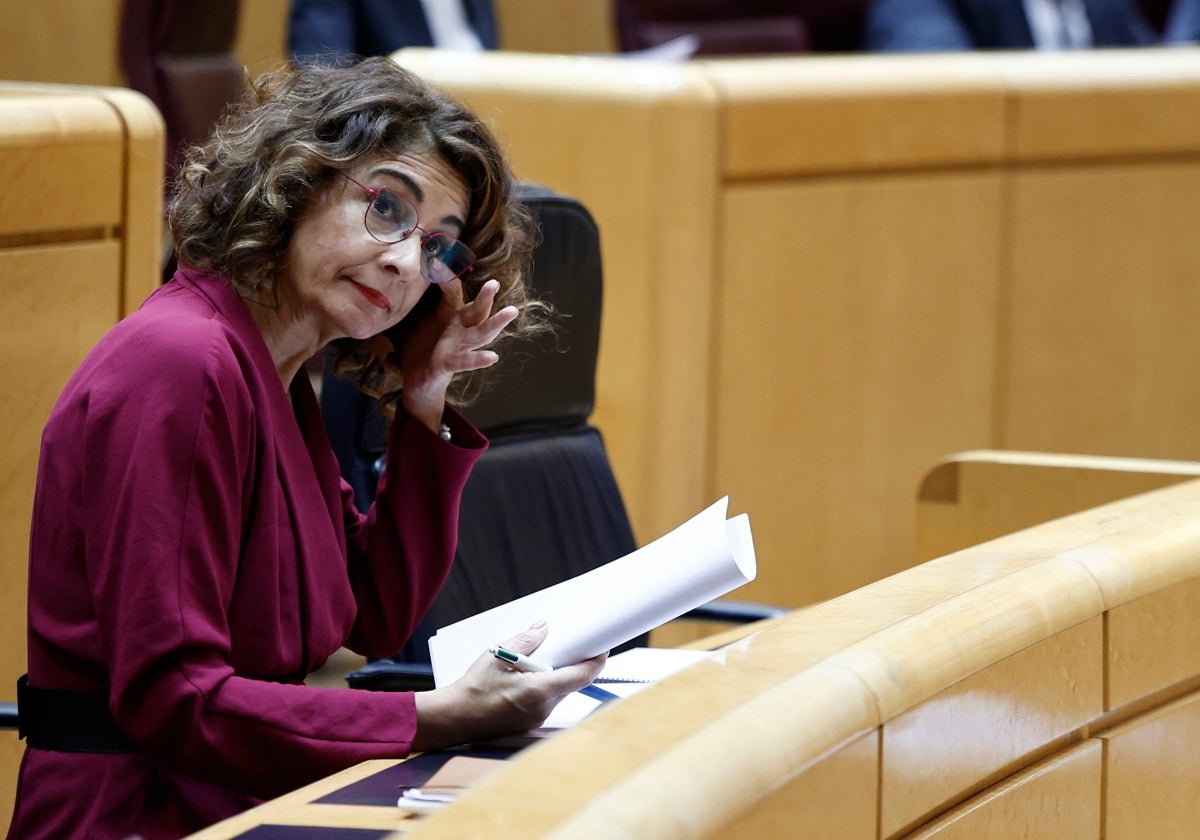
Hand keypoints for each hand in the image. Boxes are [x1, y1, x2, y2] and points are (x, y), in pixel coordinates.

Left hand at [398, 278, 518, 432]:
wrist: (418, 379)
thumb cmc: (423, 344)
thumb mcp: (421, 316)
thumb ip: (426, 295)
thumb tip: (422, 266)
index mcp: (452, 314)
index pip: (454, 291)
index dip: (448, 277)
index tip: (437, 258)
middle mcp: (460, 329)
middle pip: (478, 311)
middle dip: (486, 298)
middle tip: (494, 283)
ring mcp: (458, 346)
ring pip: (481, 333)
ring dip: (496, 323)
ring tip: (511, 312)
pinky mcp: (450, 364)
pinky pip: (466, 361)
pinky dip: (478, 360)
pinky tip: (493, 357)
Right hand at [411, 621, 606, 750]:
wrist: (453, 718)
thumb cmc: (474, 689)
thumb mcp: (498, 656)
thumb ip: (525, 640)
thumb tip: (543, 628)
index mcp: (540, 691)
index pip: (582, 676)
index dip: (597, 660)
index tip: (602, 647)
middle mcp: (544, 708)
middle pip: (572, 683)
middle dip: (573, 663)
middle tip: (569, 644)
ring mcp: (537, 718)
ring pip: (559, 691)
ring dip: (556, 675)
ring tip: (539, 659)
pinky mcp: (530, 722)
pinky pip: (547, 700)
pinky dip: (544, 685)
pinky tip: (528, 676)